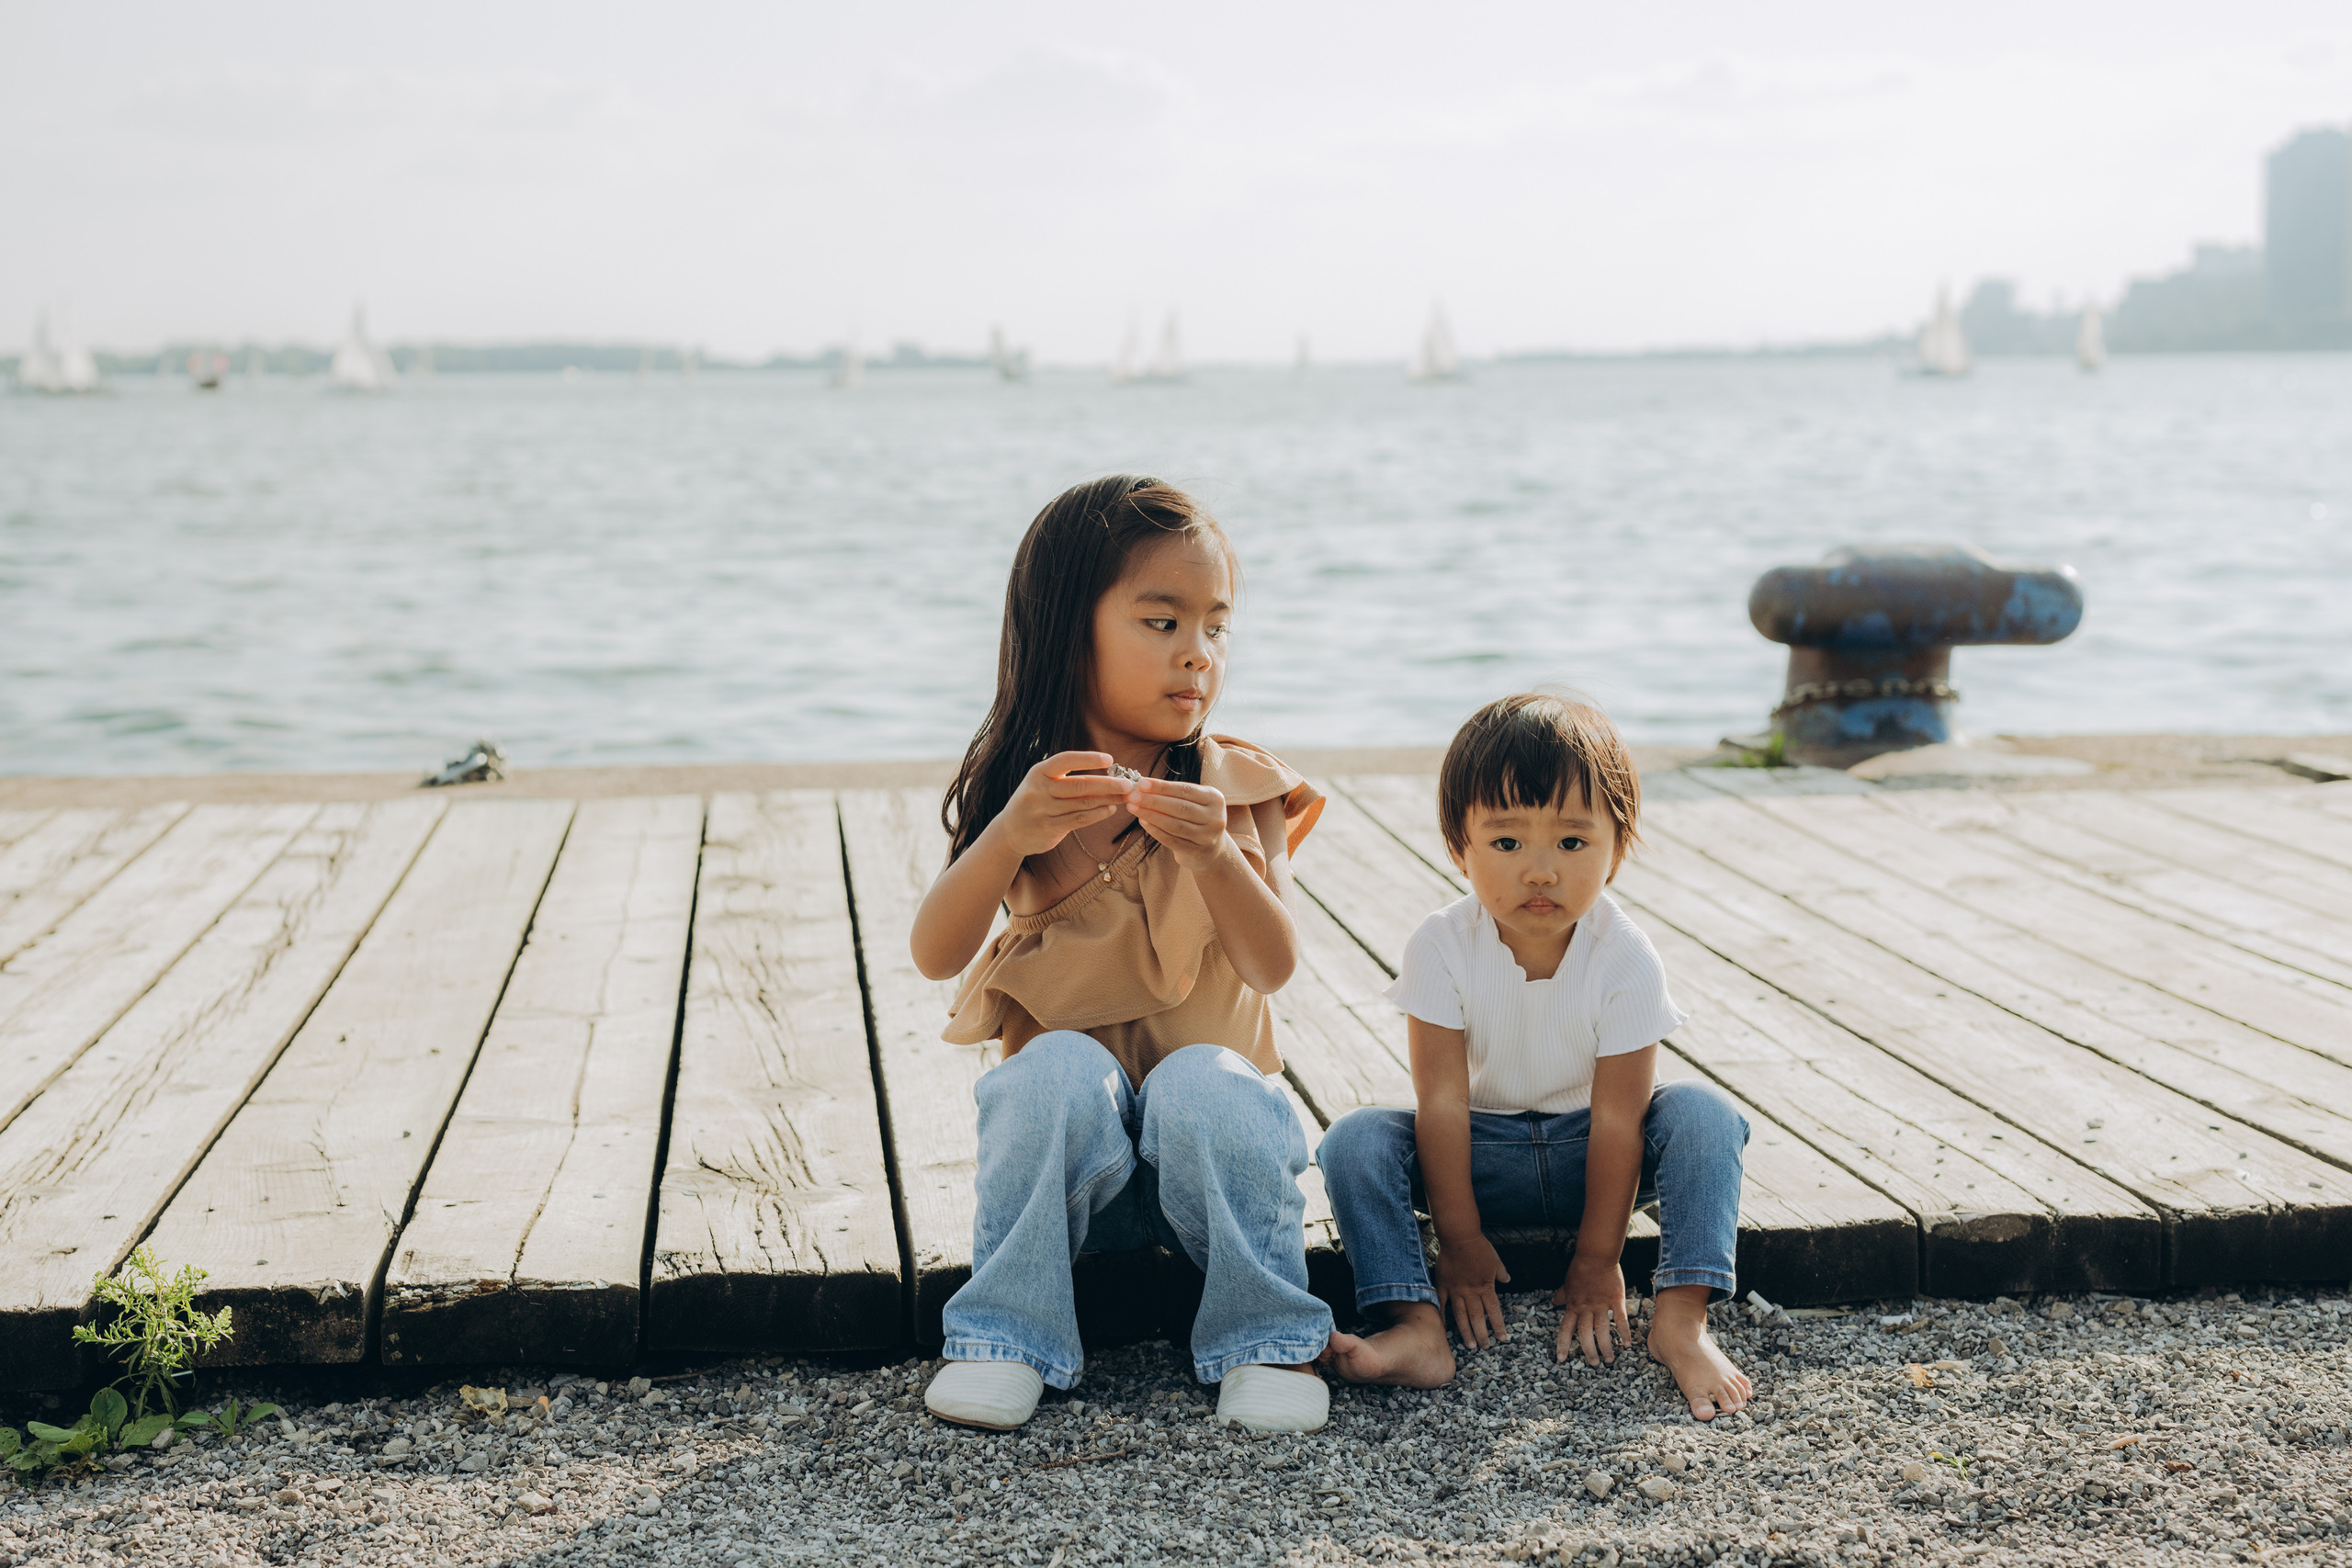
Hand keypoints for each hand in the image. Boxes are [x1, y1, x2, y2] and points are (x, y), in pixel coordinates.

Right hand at [991, 752, 1132, 859]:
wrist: (1010, 831)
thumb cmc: (1035, 801)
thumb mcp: (1042, 783)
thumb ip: (1067, 778)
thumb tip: (1107, 773)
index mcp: (1038, 773)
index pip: (1065, 760)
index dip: (1088, 759)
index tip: (1110, 759)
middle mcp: (1039, 790)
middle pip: (1080, 784)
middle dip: (1108, 783)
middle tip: (1129, 783)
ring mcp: (1043, 810)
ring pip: (1082, 803)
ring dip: (1108, 799)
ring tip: (1125, 796)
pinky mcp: (1049, 828)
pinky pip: (1078, 820)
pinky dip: (1097, 814)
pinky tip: (1110, 810)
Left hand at [1127, 777, 1230, 872]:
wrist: (1211, 850)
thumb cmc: (1195, 819)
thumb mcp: (1193, 803)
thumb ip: (1173, 794)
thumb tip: (1142, 786)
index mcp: (1215, 799)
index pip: (1185, 790)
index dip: (1162, 787)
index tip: (1141, 783)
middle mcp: (1215, 818)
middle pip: (1180, 807)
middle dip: (1153, 801)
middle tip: (1132, 796)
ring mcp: (1207, 837)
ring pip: (1175, 825)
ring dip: (1151, 815)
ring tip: (1133, 807)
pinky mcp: (1197, 853)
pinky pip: (1172, 841)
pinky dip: (1155, 831)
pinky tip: (1143, 822)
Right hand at [1433, 1231, 1511, 1348]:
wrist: (1460, 1236)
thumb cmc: (1479, 1247)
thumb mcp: (1495, 1260)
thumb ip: (1501, 1272)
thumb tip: (1508, 1280)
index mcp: (1486, 1287)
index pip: (1494, 1311)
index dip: (1499, 1326)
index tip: (1502, 1338)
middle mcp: (1471, 1292)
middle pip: (1477, 1318)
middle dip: (1482, 1334)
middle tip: (1485, 1347)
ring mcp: (1456, 1290)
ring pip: (1461, 1315)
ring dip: (1466, 1331)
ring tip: (1469, 1345)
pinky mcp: (1443, 1285)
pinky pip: (1441, 1303)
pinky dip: (1442, 1316)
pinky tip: (1443, 1328)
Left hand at [1552, 1254, 1628, 1365]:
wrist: (1596, 1255)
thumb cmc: (1580, 1269)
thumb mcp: (1567, 1283)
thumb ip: (1562, 1295)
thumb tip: (1554, 1302)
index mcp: (1573, 1306)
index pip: (1566, 1329)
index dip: (1563, 1344)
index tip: (1561, 1359)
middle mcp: (1586, 1308)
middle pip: (1585, 1334)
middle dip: (1588, 1350)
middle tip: (1593, 1363)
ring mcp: (1601, 1304)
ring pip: (1602, 1330)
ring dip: (1605, 1346)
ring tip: (1609, 1359)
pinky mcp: (1616, 1299)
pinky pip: (1620, 1318)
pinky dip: (1624, 1332)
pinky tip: (1627, 1344)